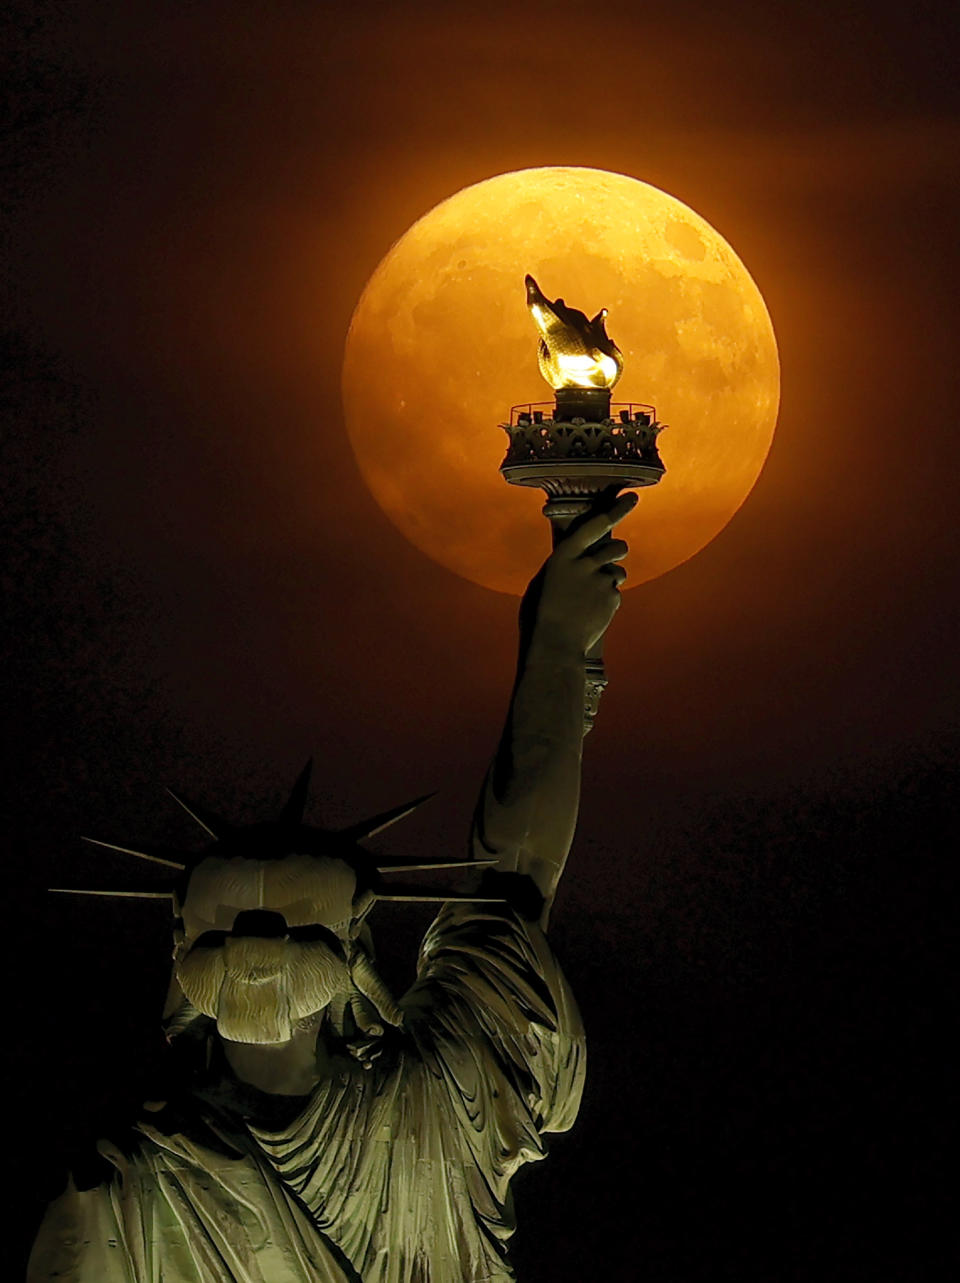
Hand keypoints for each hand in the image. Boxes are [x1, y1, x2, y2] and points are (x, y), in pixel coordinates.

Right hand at [522, 489, 636, 656]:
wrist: (556, 643)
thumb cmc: (543, 612)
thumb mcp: (546, 580)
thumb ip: (565, 564)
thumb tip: (580, 554)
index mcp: (564, 555)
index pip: (595, 524)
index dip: (617, 510)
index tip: (632, 498)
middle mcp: (585, 563)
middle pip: (617, 546)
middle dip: (618, 551)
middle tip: (614, 555)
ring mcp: (601, 581)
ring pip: (618, 572)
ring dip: (610, 579)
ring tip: (590, 597)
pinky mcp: (612, 598)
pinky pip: (615, 594)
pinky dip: (606, 602)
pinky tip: (591, 613)